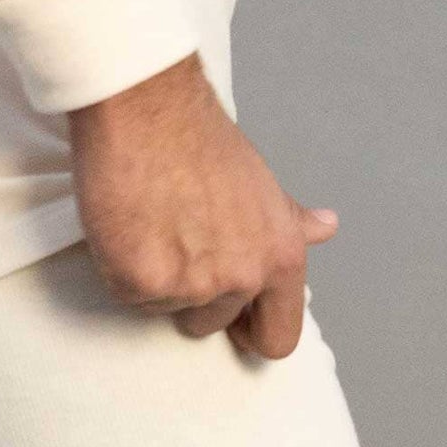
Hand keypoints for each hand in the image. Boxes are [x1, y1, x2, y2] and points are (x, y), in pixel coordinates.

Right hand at [66, 53, 338, 359]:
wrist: (148, 109)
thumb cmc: (200, 139)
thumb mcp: (262, 185)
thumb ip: (289, 222)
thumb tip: (326, 228)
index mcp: (280, 259)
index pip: (278, 337)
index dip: (252, 332)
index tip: (235, 321)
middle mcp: (242, 278)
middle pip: (212, 325)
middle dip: (192, 293)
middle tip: (177, 238)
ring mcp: (191, 285)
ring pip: (165, 308)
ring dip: (155, 277)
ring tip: (152, 222)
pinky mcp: (140, 281)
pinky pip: (127, 294)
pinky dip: (120, 265)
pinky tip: (128, 222)